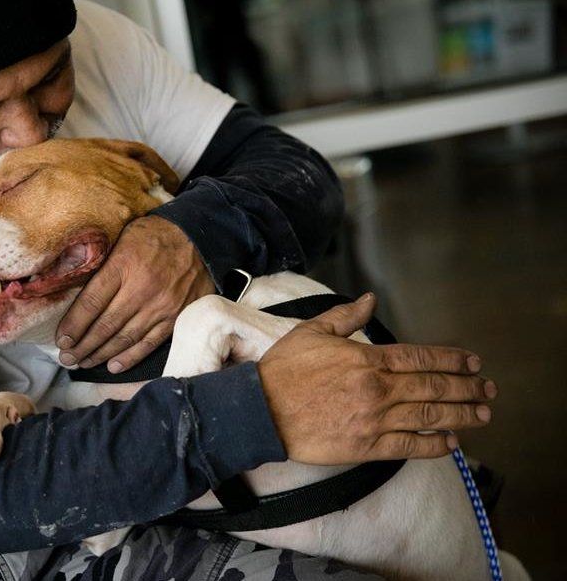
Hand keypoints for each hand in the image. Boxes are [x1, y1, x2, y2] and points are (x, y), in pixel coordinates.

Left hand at [55, 215, 214, 371]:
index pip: (91, 302)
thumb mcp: (123, 236)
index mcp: (123, 265)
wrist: (199, 238)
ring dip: (100, 354)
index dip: (73, 325)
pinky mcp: (176, 318)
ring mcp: (161, 306)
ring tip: (82, 363)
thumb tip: (72, 284)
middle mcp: (141, 289)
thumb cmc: (154, 236)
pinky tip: (113, 366)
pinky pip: (149, 343)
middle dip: (82, 346)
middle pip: (105, 325)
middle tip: (66, 358)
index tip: (61, 339)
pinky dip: (129, 357)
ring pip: (124, 338)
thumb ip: (102, 262)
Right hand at [258, 293, 495, 464]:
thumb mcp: (311, 332)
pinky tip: (450, 442)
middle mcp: (378, 390)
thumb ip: (345, 317)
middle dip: (467, 387)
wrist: (260, 411)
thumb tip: (369, 300)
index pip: (421, 358)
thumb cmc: (282, 371)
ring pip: (430, 417)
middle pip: (434, 388)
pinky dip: (434, 444)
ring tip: (482, 414)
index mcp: (367, 359)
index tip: (473, 362)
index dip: (452, 360)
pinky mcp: (366, 447)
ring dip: (462, 415)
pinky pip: (409, 447)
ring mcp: (375, 421)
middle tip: (488, 389)